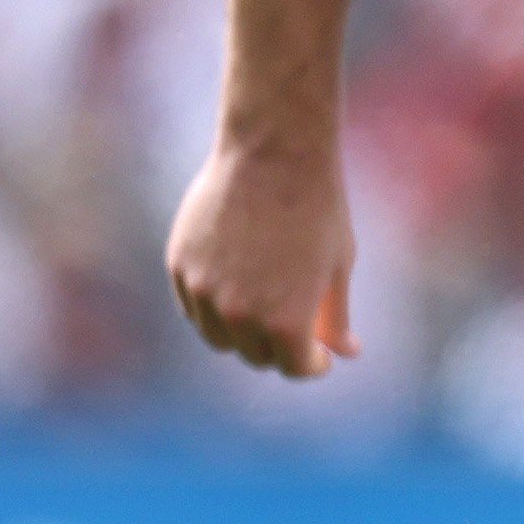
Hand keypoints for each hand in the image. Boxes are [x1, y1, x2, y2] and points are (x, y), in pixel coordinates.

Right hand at [167, 137, 359, 379]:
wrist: (273, 155)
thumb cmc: (317, 210)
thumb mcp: (338, 267)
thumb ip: (335, 317)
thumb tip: (345, 353)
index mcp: (285, 322)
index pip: (296, 368)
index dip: (312, 363)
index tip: (319, 352)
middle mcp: (239, 315)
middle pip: (256, 356)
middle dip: (279, 348)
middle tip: (296, 324)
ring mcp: (203, 292)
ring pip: (219, 337)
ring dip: (242, 332)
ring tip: (265, 302)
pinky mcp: (179, 266)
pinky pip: (194, 307)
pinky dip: (214, 307)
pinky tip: (237, 282)